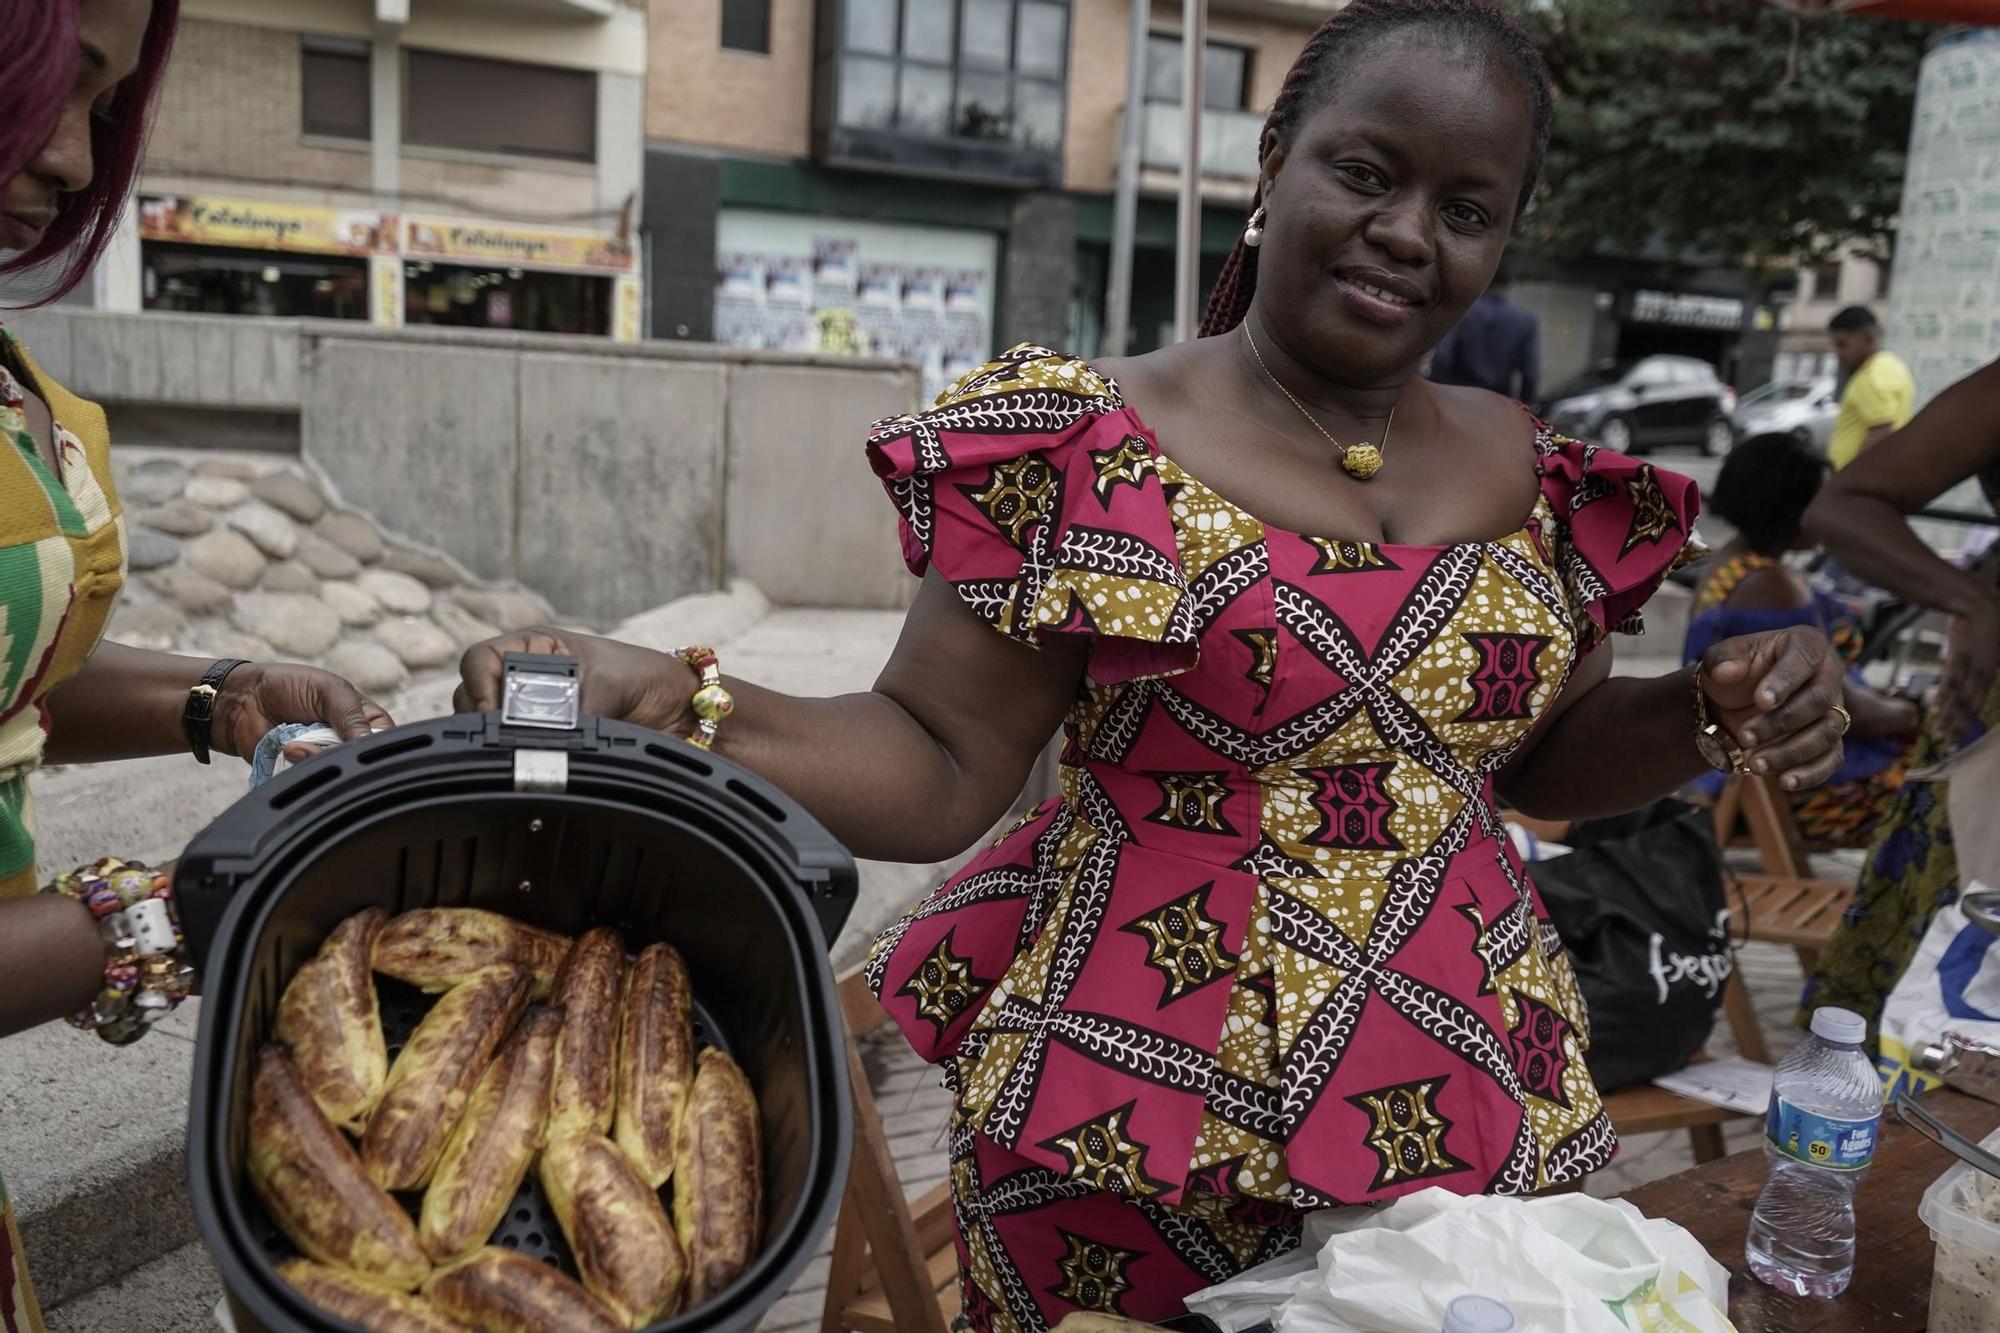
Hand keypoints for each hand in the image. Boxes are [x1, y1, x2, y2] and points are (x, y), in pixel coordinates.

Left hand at [212, 663, 393, 762]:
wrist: (243, 699)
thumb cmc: (289, 685)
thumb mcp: (329, 691)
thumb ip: (352, 717)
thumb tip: (366, 745)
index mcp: (364, 719)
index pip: (384, 741)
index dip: (373, 745)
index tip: (355, 742)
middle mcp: (347, 741)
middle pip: (359, 760)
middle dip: (337, 751)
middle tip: (319, 736)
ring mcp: (325, 756)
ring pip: (335, 772)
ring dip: (314, 757)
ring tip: (294, 743)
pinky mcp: (303, 770)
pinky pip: (312, 779)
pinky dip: (299, 766)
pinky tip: (287, 750)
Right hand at [453, 629, 695, 734]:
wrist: (677, 710)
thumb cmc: (645, 678)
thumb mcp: (608, 683)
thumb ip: (572, 708)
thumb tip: (547, 738)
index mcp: (533, 648)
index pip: (478, 660)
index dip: (479, 686)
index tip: (494, 713)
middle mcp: (521, 677)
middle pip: (470, 696)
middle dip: (481, 716)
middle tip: (504, 737)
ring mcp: (527, 710)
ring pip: (482, 725)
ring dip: (492, 737)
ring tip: (519, 749)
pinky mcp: (540, 740)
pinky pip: (508, 748)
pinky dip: (511, 755)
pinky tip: (528, 762)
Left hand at [1700, 625, 1846, 790]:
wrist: (1734, 703)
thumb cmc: (1734, 674)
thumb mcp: (1722, 659)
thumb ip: (1723, 660)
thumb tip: (1726, 672)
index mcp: (1806, 645)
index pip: (1802, 661)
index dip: (1784, 681)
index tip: (1761, 701)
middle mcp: (1828, 675)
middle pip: (1818, 701)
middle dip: (1781, 723)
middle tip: (1744, 736)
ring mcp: (1833, 709)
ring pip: (1826, 733)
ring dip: (1791, 752)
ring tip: (1755, 764)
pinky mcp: (1831, 740)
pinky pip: (1832, 758)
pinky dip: (1811, 773)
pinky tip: (1785, 782)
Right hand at [1935, 600, 1998, 752]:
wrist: (1977, 602)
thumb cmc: (1981, 620)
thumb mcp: (1983, 646)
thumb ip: (1971, 661)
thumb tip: (1950, 665)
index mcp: (1989, 672)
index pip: (1975, 703)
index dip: (1964, 722)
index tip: (1954, 738)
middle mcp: (1983, 674)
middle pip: (1968, 707)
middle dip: (1957, 728)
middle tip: (1947, 748)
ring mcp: (1971, 666)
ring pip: (1960, 698)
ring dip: (1949, 719)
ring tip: (1938, 736)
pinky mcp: (1960, 656)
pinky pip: (1951, 680)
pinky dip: (1943, 696)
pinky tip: (1936, 709)